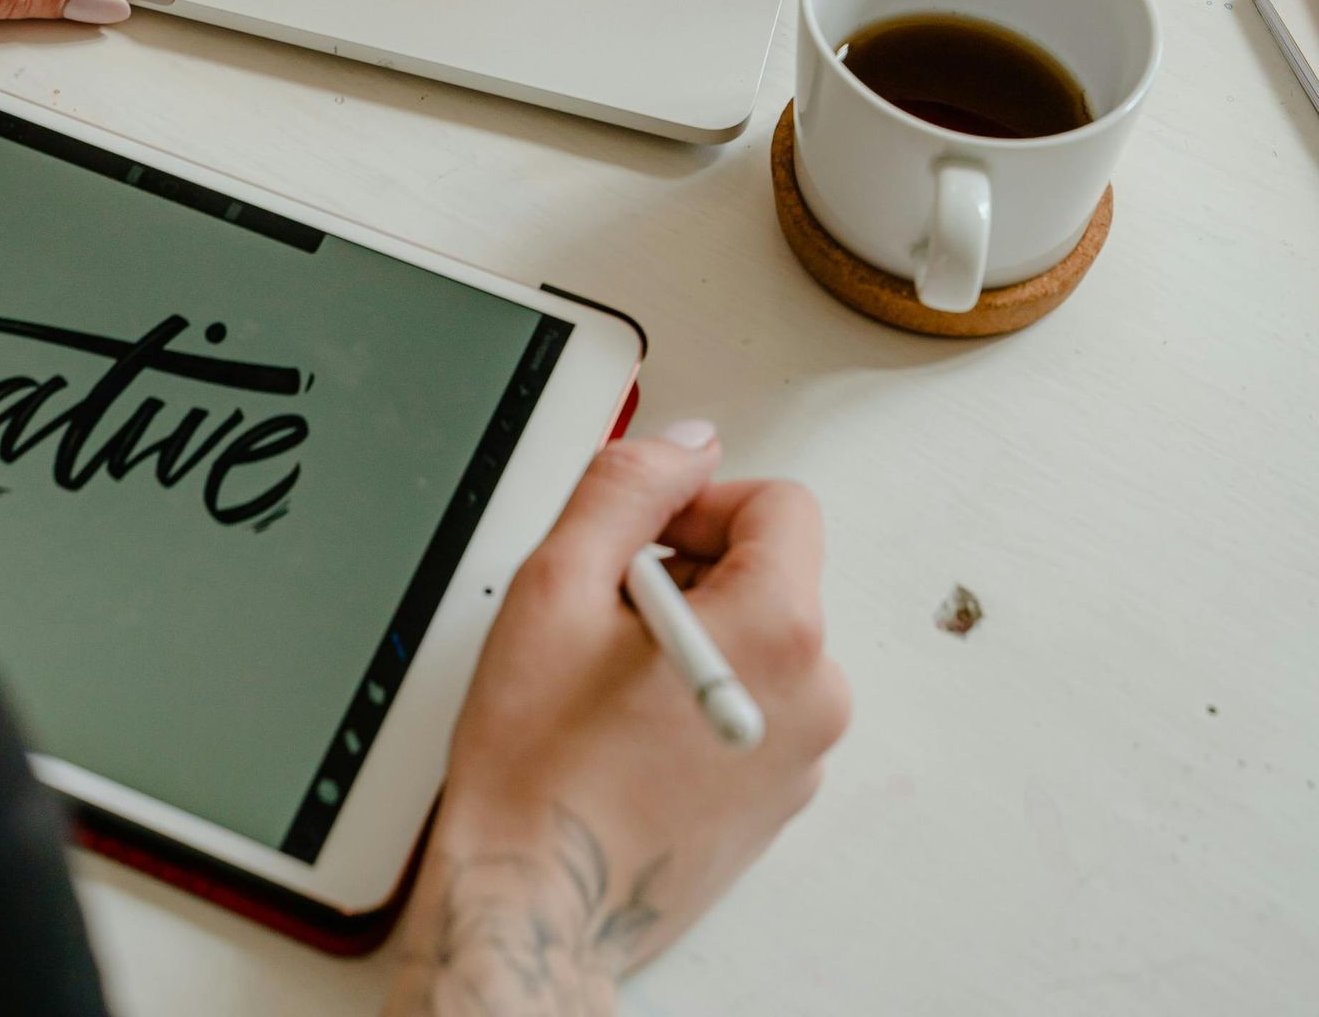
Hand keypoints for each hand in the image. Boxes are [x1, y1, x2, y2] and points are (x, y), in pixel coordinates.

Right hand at [385, 429, 849, 1015]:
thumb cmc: (538, 762)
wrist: (535, 904)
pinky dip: (700, 691)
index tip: (639, 538)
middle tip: (602, 616)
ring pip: (756, 638)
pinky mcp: (778, 800)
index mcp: (779, 631)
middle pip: (769, 572)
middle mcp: (815, 696)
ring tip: (607, 682)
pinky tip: (628, 728)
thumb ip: (628, 489)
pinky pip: (752, 702)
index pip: (780, 505)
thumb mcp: (560, 583)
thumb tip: (684, 448)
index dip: (698, 502)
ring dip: (689, 632)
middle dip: (687, 570)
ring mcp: (802, 757)